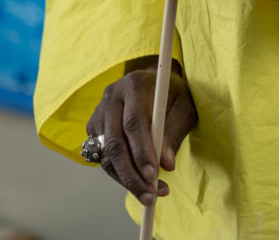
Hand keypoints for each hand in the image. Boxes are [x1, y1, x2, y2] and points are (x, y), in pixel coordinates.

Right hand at [87, 58, 197, 205]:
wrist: (154, 82)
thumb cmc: (172, 95)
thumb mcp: (184, 108)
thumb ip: (174, 133)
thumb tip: (166, 164)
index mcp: (135, 85)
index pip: (134, 122)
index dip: (142, 151)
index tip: (153, 175)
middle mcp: (112, 97)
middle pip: (115, 142)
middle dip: (132, 174)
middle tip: (150, 195)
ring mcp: (99, 113)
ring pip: (106, 155)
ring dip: (126, 179)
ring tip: (149, 195)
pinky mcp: (94, 129)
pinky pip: (103, 158)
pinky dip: (119, 175)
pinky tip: (138, 183)